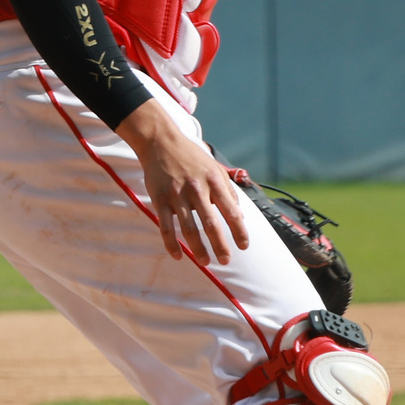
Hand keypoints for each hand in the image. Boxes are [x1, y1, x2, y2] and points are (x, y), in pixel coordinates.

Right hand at [117, 99, 249, 265]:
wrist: (161, 141)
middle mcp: (196, 188)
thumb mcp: (215, 168)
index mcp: (213, 181)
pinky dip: (171, 244)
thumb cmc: (191, 156)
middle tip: (226, 261)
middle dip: (220, 245)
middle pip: (211, 223)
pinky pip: (166, 226)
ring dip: (198, 248)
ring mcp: (176, 195)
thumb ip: (228, 191)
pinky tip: (178, 256)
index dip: (239, 231)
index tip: (244, 246)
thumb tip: (240, 216)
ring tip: (206, 262)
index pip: (231, 211)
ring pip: (188, 228)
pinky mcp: (159, 199)